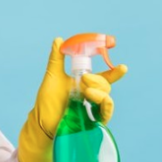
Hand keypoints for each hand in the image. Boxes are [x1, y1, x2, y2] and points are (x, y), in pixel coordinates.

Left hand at [18, 37, 128, 161]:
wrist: (41, 121)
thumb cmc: (47, 101)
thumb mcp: (52, 76)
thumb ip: (57, 59)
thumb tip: (58, 40)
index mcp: (86, 84)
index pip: (105, 75)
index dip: (114, 70)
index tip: (120, 61)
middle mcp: (92, 95)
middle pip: (105, 84)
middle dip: (97, 79)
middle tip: (83, 78)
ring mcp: (93, 107)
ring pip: (107, 96)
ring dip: (100, 91)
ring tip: (87, 91)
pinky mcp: (93, 121)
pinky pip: (106, 113)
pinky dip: (105, 105)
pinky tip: (98, 99)